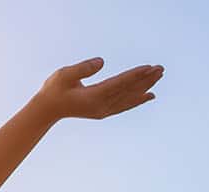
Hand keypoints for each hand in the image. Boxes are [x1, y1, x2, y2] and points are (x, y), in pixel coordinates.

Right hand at [32, 57, 162, 120]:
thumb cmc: (54, 90)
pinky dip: (138, 99)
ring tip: (159, 77)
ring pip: (129, 98)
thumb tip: (101, 62)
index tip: (149, 68)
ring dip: (145, 87)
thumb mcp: (64, 75)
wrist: (47, 109)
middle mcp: (101, 106)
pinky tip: (149, 95)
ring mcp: (103, 110)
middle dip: (145, 79)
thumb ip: (82, 68)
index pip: (119, 84)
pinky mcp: (103, 111)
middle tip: (161, 69)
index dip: (134, 75)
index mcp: (93, 97)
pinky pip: (125, 105)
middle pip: (128, 91)